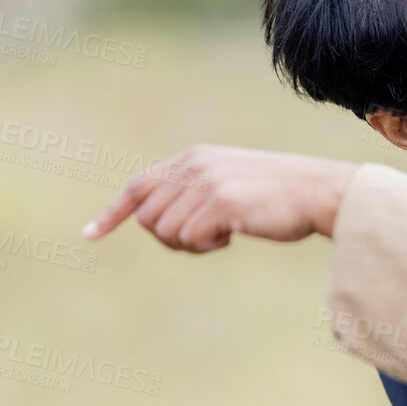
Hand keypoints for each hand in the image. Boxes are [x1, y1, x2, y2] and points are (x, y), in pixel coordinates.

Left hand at [83, 144, 357, 252]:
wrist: (317, 191)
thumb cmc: (277, 196)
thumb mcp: (229, 183)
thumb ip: (194, 193)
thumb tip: (159, 225)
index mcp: (193, 158)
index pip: (139, 187)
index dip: (112, 214)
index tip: (89, 235)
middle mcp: (194, 166)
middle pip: (149, 219)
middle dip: (169, 240)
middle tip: (203, 241)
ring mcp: (207, 183)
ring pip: (166, 233)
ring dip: (191, 246)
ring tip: (221, 236)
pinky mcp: (221, 203)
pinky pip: (189, 239)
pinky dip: (207, 247)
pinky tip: (232, 237)